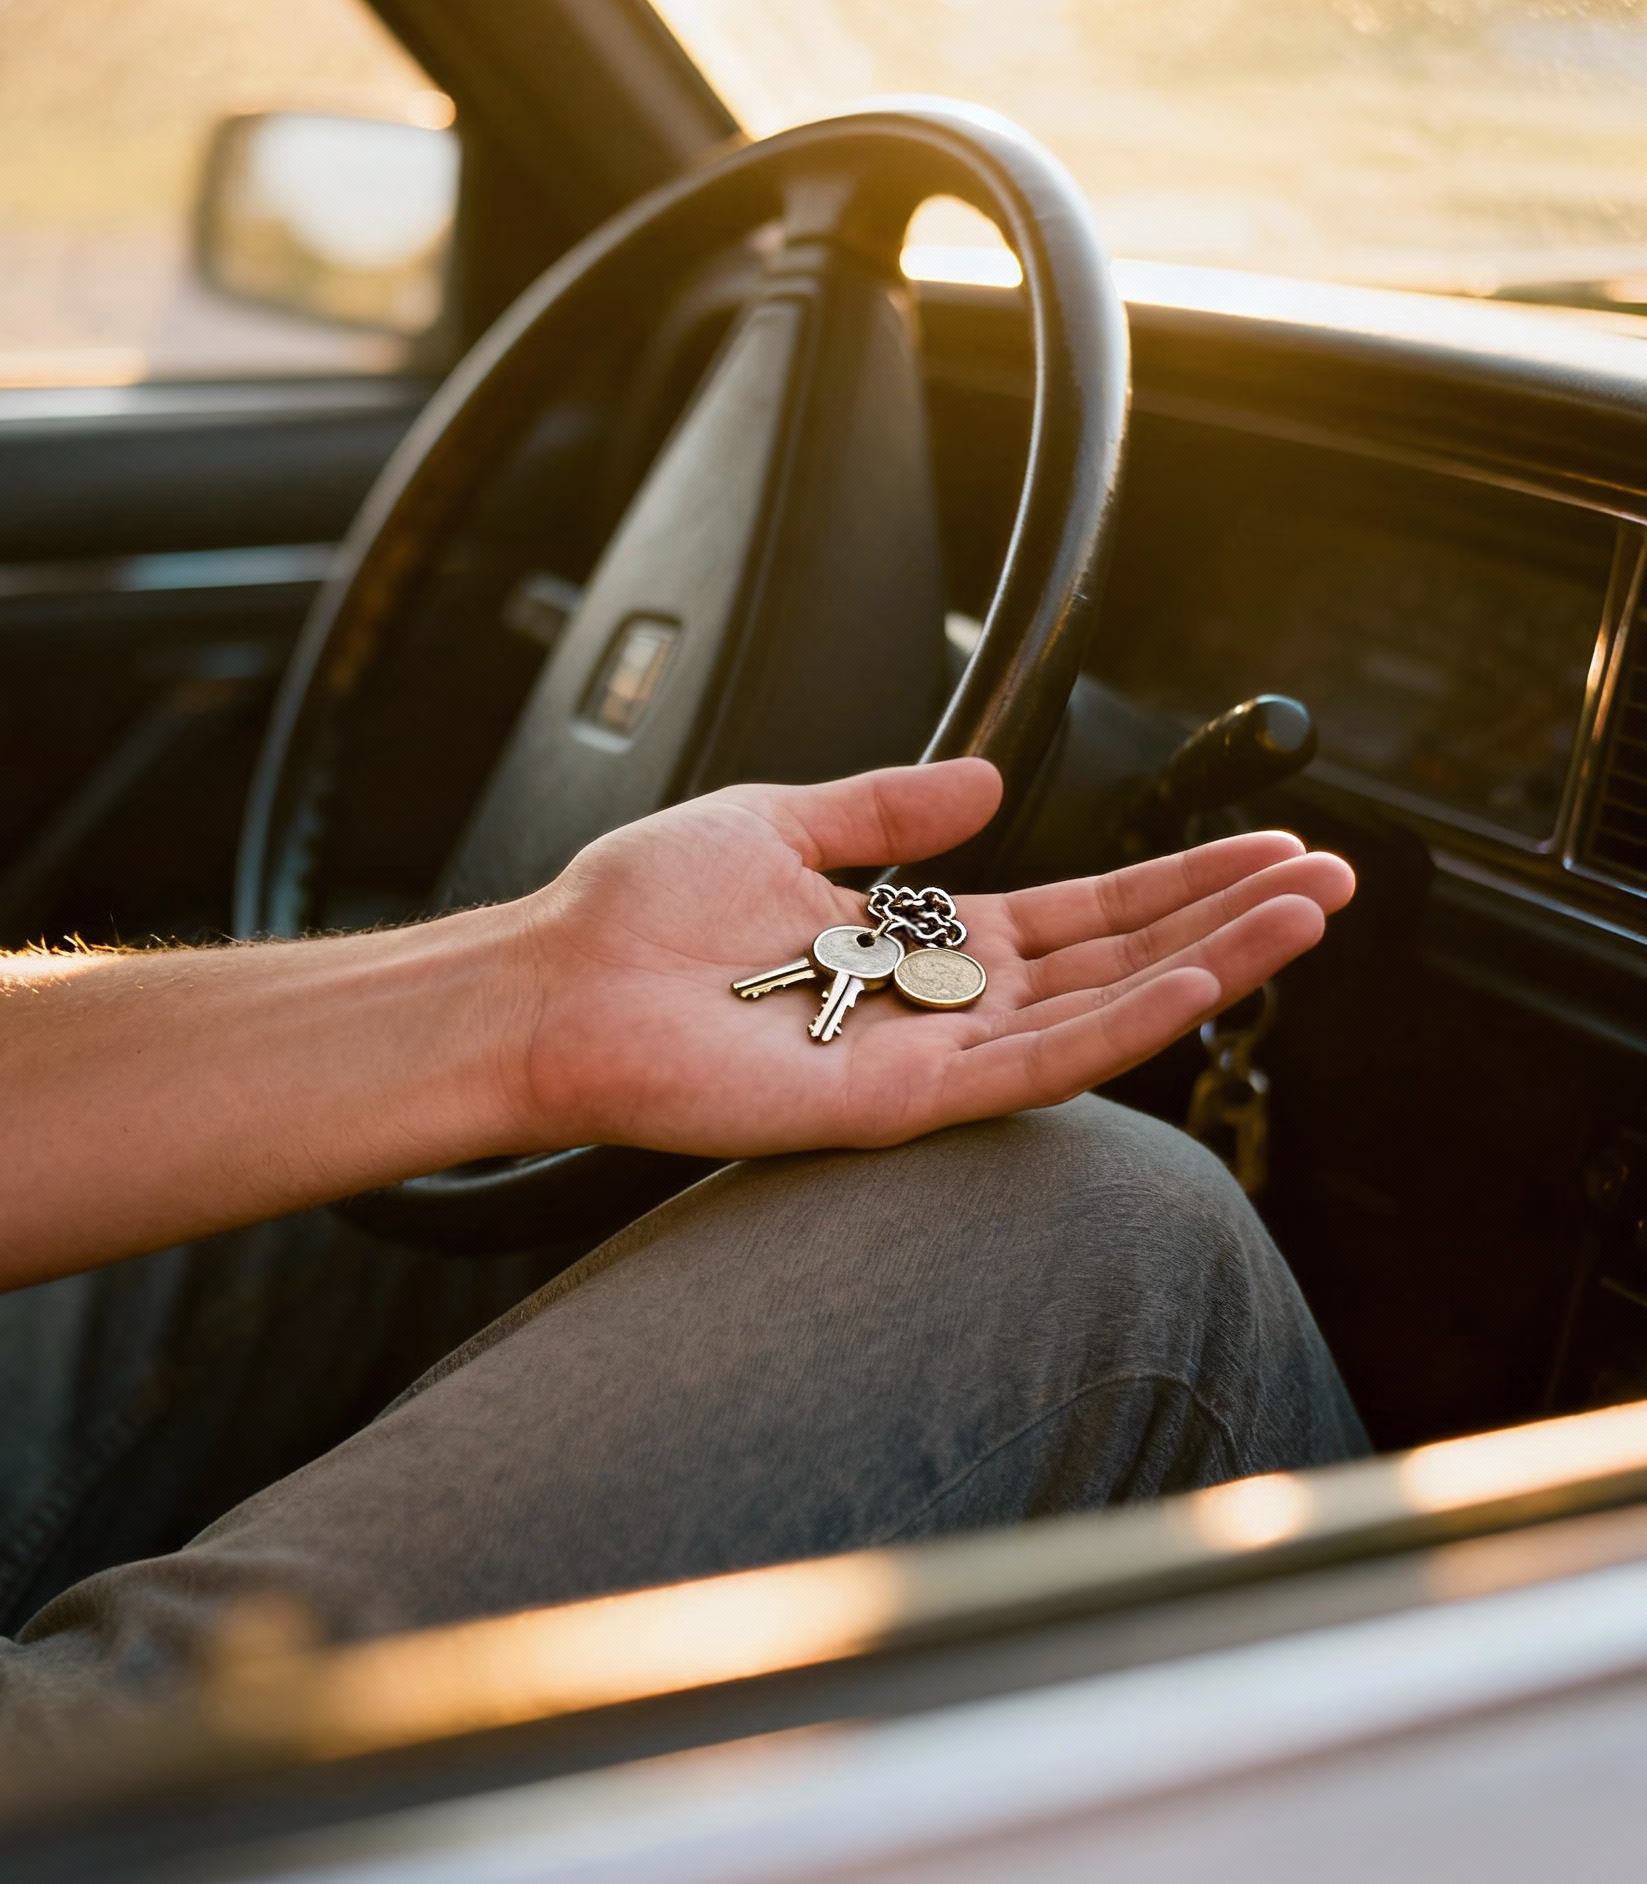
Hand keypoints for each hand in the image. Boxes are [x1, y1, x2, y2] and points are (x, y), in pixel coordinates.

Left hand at [513, 757, 1352, 1156]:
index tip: (1261, 844)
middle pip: (1114, 963)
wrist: (554, 978)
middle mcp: (937, 1005)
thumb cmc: (640, 911)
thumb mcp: (782, 822)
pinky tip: (1198, 979)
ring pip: (1096, 1015)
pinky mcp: (894, 1103)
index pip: (1079, 914)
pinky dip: (1119, 1027)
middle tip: (1329, 878)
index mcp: (918, 940)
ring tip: (1301, 915)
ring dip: (1206, 963)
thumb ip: (891, 810)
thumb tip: (985, 780)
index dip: (1172, 882)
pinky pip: (1027, 1065)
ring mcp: (926, 1059)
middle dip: (1224, 917)